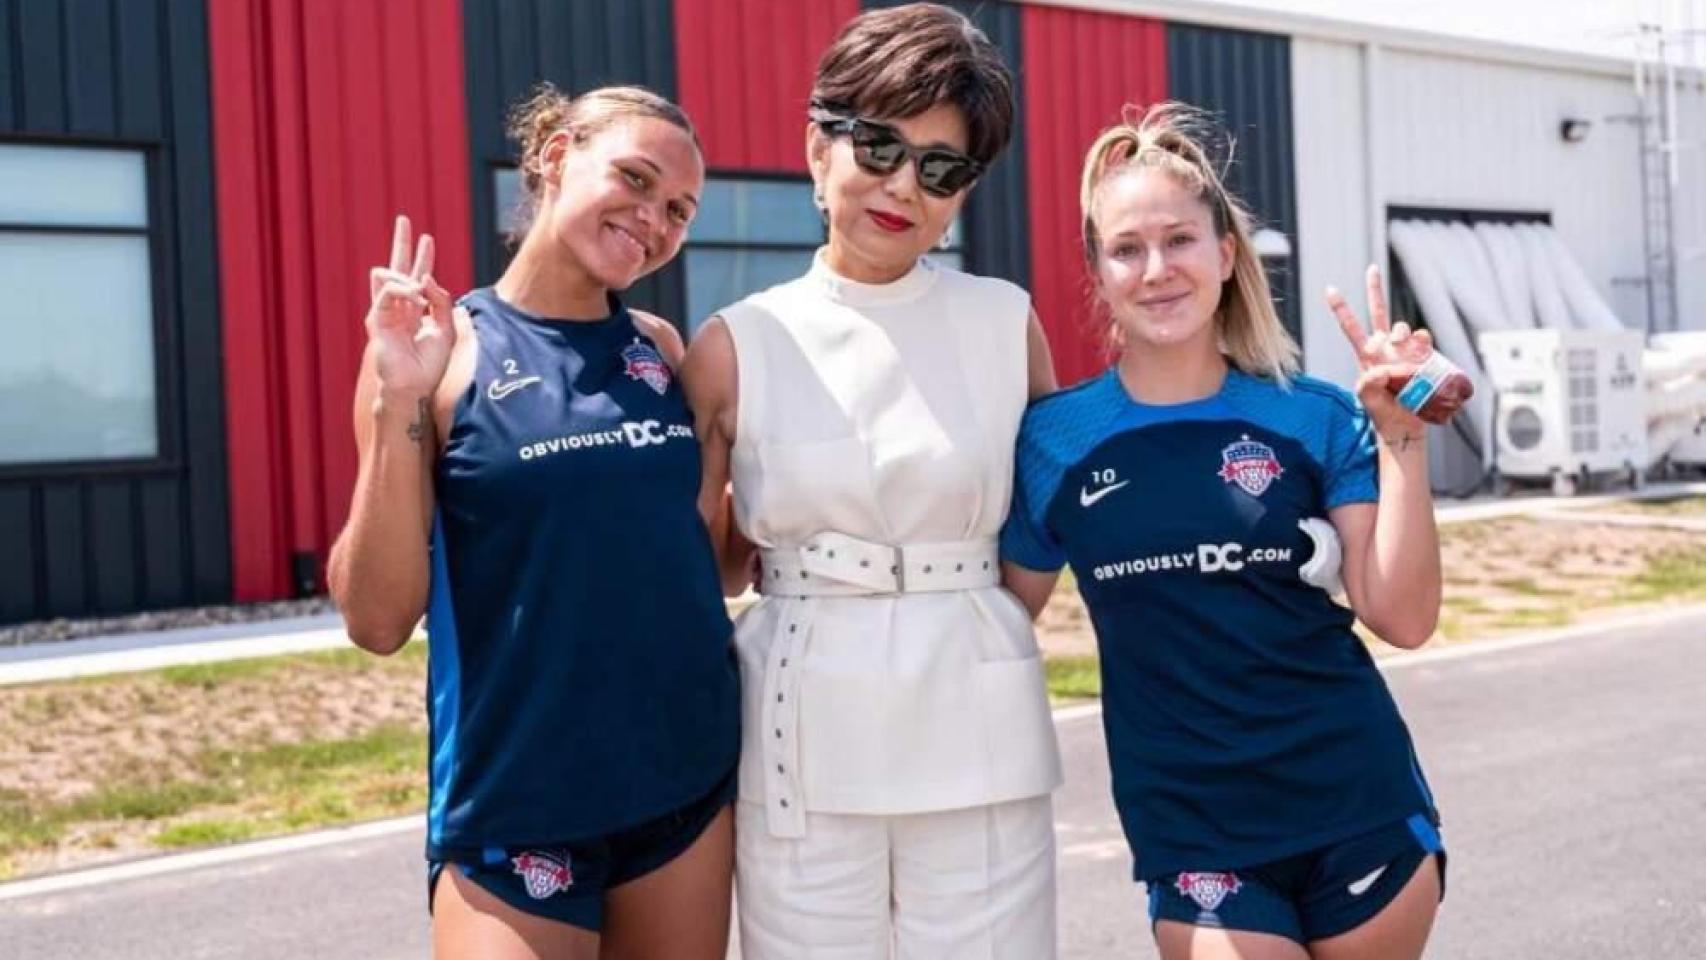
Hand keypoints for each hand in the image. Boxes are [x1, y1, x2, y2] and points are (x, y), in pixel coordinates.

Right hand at [367, 215, 455, 401]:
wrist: (413, 387)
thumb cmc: (429, 365)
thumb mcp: (446, 329)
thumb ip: (441, 302)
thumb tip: (428, 278)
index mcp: (416, 311)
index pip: (419, 277)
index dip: (423, 258)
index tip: (428, 238)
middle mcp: (399, 308)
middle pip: (398, 268)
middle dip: (401, 243)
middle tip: (404, 220)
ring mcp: (386, 312)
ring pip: (388, 275)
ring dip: (408, 276)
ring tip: (420, 289)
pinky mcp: (377, 318)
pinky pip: (388, 291)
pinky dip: (404, 290)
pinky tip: (416, 298)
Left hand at [1325, 265, 1435, 437]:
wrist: (1405, 425)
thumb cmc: (1382, 411)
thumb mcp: (1366, 396)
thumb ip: (1369, 380)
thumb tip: (1388, 366)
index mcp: (1365, 354)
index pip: (1351, 327)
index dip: (1341, 308)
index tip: (1329, 288)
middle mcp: (1385, 347)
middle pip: (1379, 312)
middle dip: (1374, 289)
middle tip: (1371, 268)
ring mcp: (1405, 349)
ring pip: (1403, 327)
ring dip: (1401, 333)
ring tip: (1401, 350)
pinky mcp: (1424, 356)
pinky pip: (1423, 338)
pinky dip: (1421, 341)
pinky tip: (1419, 352)